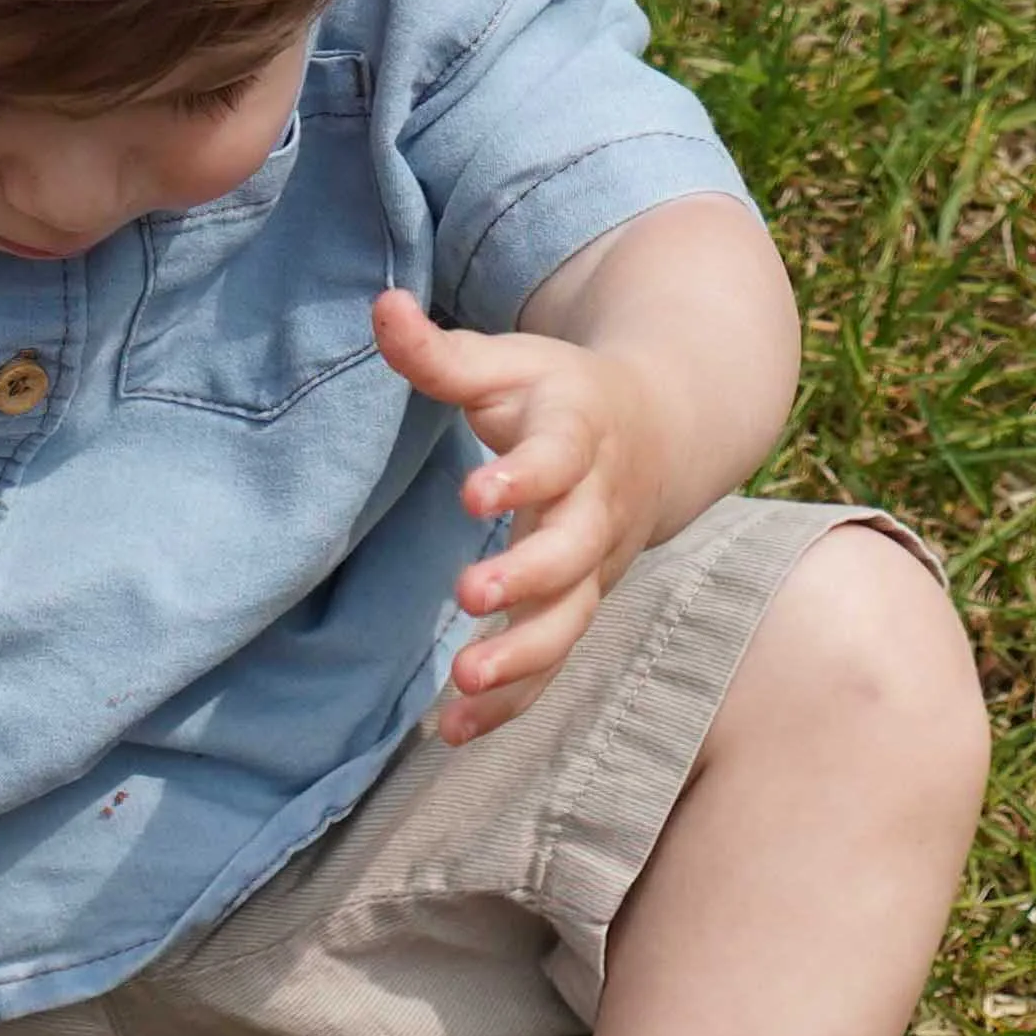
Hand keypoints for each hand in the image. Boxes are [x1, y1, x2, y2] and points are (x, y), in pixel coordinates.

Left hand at [375, 291, 670, 740]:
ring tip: (465, 682)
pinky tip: (457, 729)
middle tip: (470, 595)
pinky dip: (510, 702)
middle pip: (572, 554)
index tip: (474, 493)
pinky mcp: (576, 612)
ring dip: (521, 659)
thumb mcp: (510, 364)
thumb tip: (380, 307)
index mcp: (580, 439)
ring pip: (568, 623)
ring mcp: (591, 571)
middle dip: (526, 578)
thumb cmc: (562, 398)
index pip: (558, 459)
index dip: (522, 477)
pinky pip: (550, 666)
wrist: (656, 437)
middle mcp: (594, 512)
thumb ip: (442, 353)